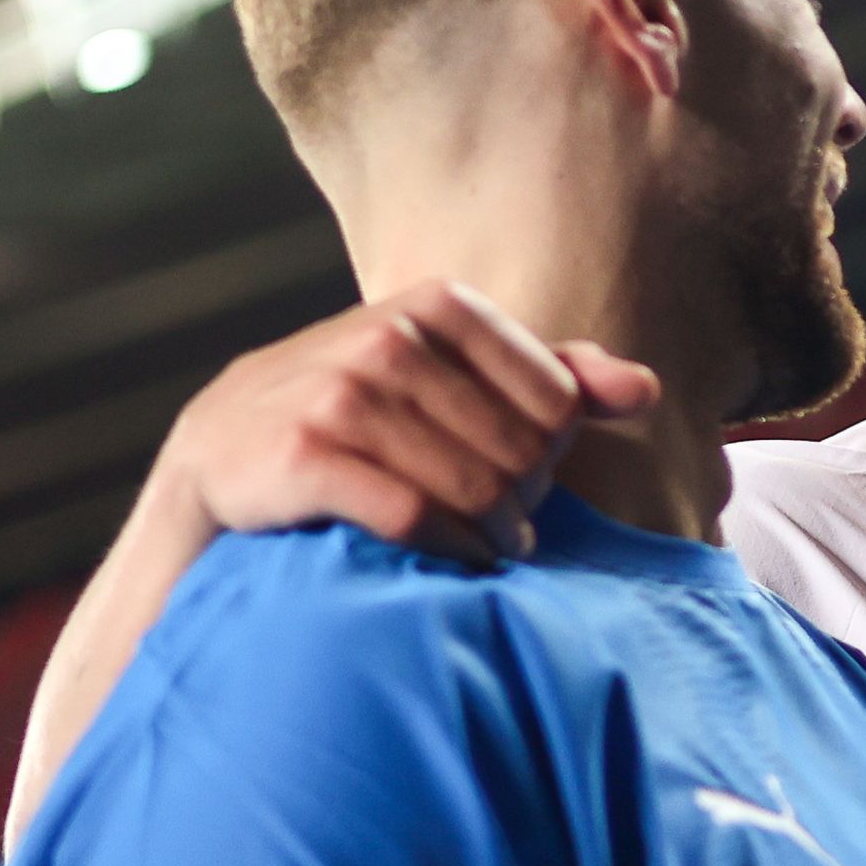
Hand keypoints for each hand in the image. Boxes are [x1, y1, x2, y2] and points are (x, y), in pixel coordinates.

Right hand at [152, 281, 659, 566]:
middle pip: (519, 450)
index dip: (550, 454)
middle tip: (498, 525)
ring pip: (474, 487)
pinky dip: (445, 552)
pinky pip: (415, 518)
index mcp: (435, 305)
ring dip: (490, 537)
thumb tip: (645, 389)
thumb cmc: (355, 424)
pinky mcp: (303, 457)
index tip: (519, 475)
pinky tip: (444, 560)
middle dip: (520, 502)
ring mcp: (338, 394)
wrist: (219, 464)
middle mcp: (385, 337)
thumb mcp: (449, 381)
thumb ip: (551, 377)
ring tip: (480, 549)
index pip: (556, 401)